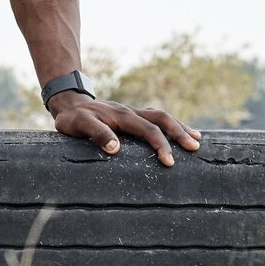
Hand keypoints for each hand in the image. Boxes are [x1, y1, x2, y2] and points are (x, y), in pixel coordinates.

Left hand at [46, 91, 201, 166]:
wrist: (68, 103)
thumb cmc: (72, 119)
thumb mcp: (79, 125)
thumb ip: (96, 134)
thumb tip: (116, 148)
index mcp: (122, 116)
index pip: (147, 129)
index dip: (160, 144)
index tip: (169, 162)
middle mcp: (130, 112)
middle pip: (161, 119)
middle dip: (179, 133)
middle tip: (194, 148)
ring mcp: (132, 112)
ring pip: (161, 116)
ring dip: (179, 126)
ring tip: (196, 139)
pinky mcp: (131, 116)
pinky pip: (155, 118)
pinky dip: (169, 124)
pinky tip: (178, 132)